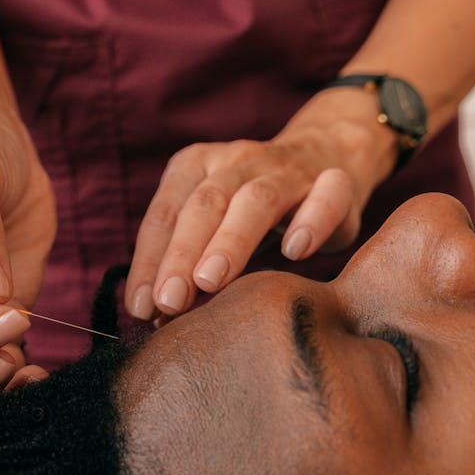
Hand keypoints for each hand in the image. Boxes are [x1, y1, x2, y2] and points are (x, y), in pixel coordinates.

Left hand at [125, 88, 397, 318]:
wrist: (327, 155)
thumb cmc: (252, 210)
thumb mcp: (213, 229)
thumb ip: (185, 269)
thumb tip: (155, 320)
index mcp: (195, 168)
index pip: (165, 215)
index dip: (149, 261)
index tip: (140, 308)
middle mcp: (235, 161)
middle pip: (204, 205)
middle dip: (182, 254)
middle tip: (169, 300)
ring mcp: (285, 169)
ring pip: (255, 200)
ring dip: (230, 240)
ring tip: (211, 281)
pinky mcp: (334, 182)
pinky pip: (326, 195)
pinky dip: (310, 221)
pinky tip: (294, 251)